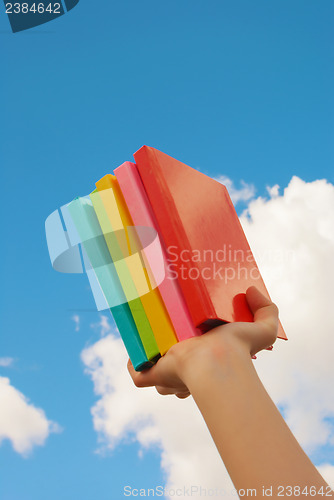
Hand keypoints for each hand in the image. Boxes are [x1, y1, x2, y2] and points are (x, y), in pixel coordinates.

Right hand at [127, 286, 278, 398]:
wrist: (215, 362)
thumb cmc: (237, 350)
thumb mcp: (263, 330)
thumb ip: (267, 310)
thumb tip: (252, 290)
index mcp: (207, 362)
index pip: (199, 362)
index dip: (196, 354)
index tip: (194, 334)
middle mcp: (188, 371)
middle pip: (177, 369)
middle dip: (174, 357)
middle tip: (171, 330)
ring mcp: (169, 374)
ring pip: (159, 374)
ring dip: (155, 357)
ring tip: (152, 332)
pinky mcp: (154, 374)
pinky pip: (138, 375)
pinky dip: (135, 366)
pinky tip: (137, 351)